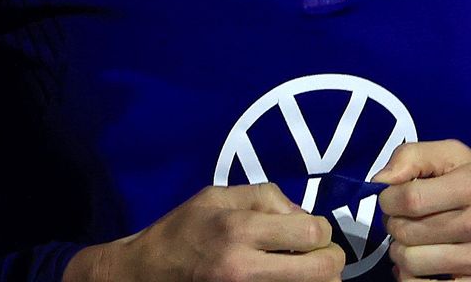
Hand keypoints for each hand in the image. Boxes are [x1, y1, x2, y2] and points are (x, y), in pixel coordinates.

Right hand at [64, 183, 344, 281]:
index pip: (313, 233)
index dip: (321, 231)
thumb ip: (265, 197)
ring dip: (317, 281)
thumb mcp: (216, 198)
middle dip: (330, 260)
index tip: (309, 232)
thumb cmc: (180, 232)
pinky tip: (285, 281)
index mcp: (240, 230)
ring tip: (303, 272)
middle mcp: (244, 268)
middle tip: (320, 257)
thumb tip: (303, 214)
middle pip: (323, 271)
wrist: (139, 276)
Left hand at [374, 140, 470, 281]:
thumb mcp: (461, 159)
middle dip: (396, 227)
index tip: (395, 200)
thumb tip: (379, 180)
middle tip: (407, 223)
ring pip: (412, 263)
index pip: (410, 198)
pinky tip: (420, 269)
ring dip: (401, 254)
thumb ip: (416, 156)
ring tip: (414, 244)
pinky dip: (411, 280)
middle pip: (407, 232)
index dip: (389, 200)